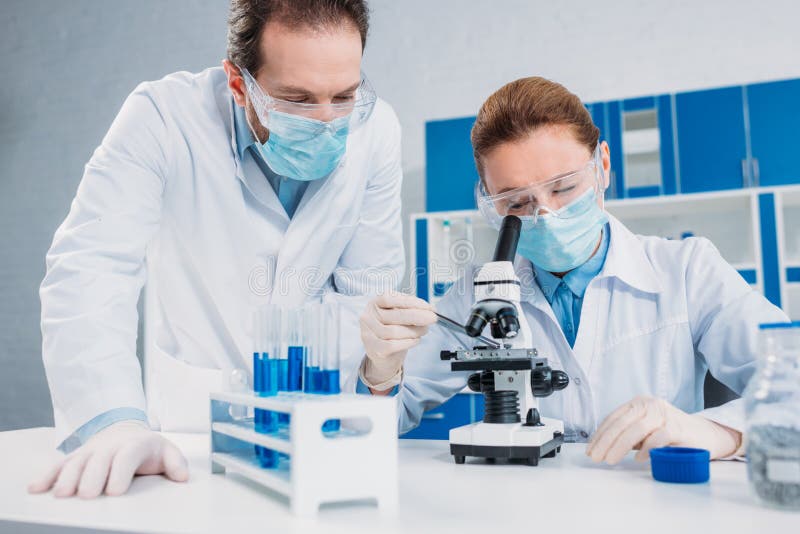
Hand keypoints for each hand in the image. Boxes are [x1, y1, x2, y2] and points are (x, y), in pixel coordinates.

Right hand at [28, 420, 188, 497]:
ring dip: (68, 477)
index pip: (127, 456)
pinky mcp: (75, 457)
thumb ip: (176, 463)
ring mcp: (90, 451)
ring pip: (77, 462)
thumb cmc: (147, 447)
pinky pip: (59, 464)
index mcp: (135, 444)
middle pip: (99, 460)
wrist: (125, 430)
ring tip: (63, 495)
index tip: (115, 491)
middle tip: (88, 495)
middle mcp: (110, 446)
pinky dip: (47, 475)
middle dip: (92, 477)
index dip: (120, 472)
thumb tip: (183, 477)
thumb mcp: (166, 451)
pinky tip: (37, 488)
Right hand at [359, 292, 436, 387]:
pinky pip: (392, 345)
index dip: (411, 302)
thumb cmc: (393, 330)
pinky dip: (408, 342)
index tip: (428, 306)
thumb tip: (428, 310)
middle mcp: (367, 317)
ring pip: (395, 331)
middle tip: (433, 318)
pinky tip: (415, 340)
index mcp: (374, 303)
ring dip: (414, 331)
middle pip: (395, 315)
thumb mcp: (399, 315)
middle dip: (418, 316)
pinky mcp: (373, 349)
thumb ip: (409, 309)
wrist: (384, 355)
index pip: (391, 298)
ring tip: (423, 331)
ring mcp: (368, 334)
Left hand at [586, 396, 741, 463]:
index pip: (614, 418)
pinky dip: (646, 448)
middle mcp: (650, 405)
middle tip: (596, 458)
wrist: (704, 435)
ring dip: (620, 446)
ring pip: (637, 429)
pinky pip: (658, 437)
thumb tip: (601, 447)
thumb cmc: (669, 434)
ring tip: (610, 460)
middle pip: (622, 423)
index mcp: (639, 403)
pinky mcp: (678, 427)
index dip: (600, 435)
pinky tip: (638, 459)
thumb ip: (626, 434)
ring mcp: (665, 414)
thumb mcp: (644, 431)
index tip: (590, 450)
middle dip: (605, 442)